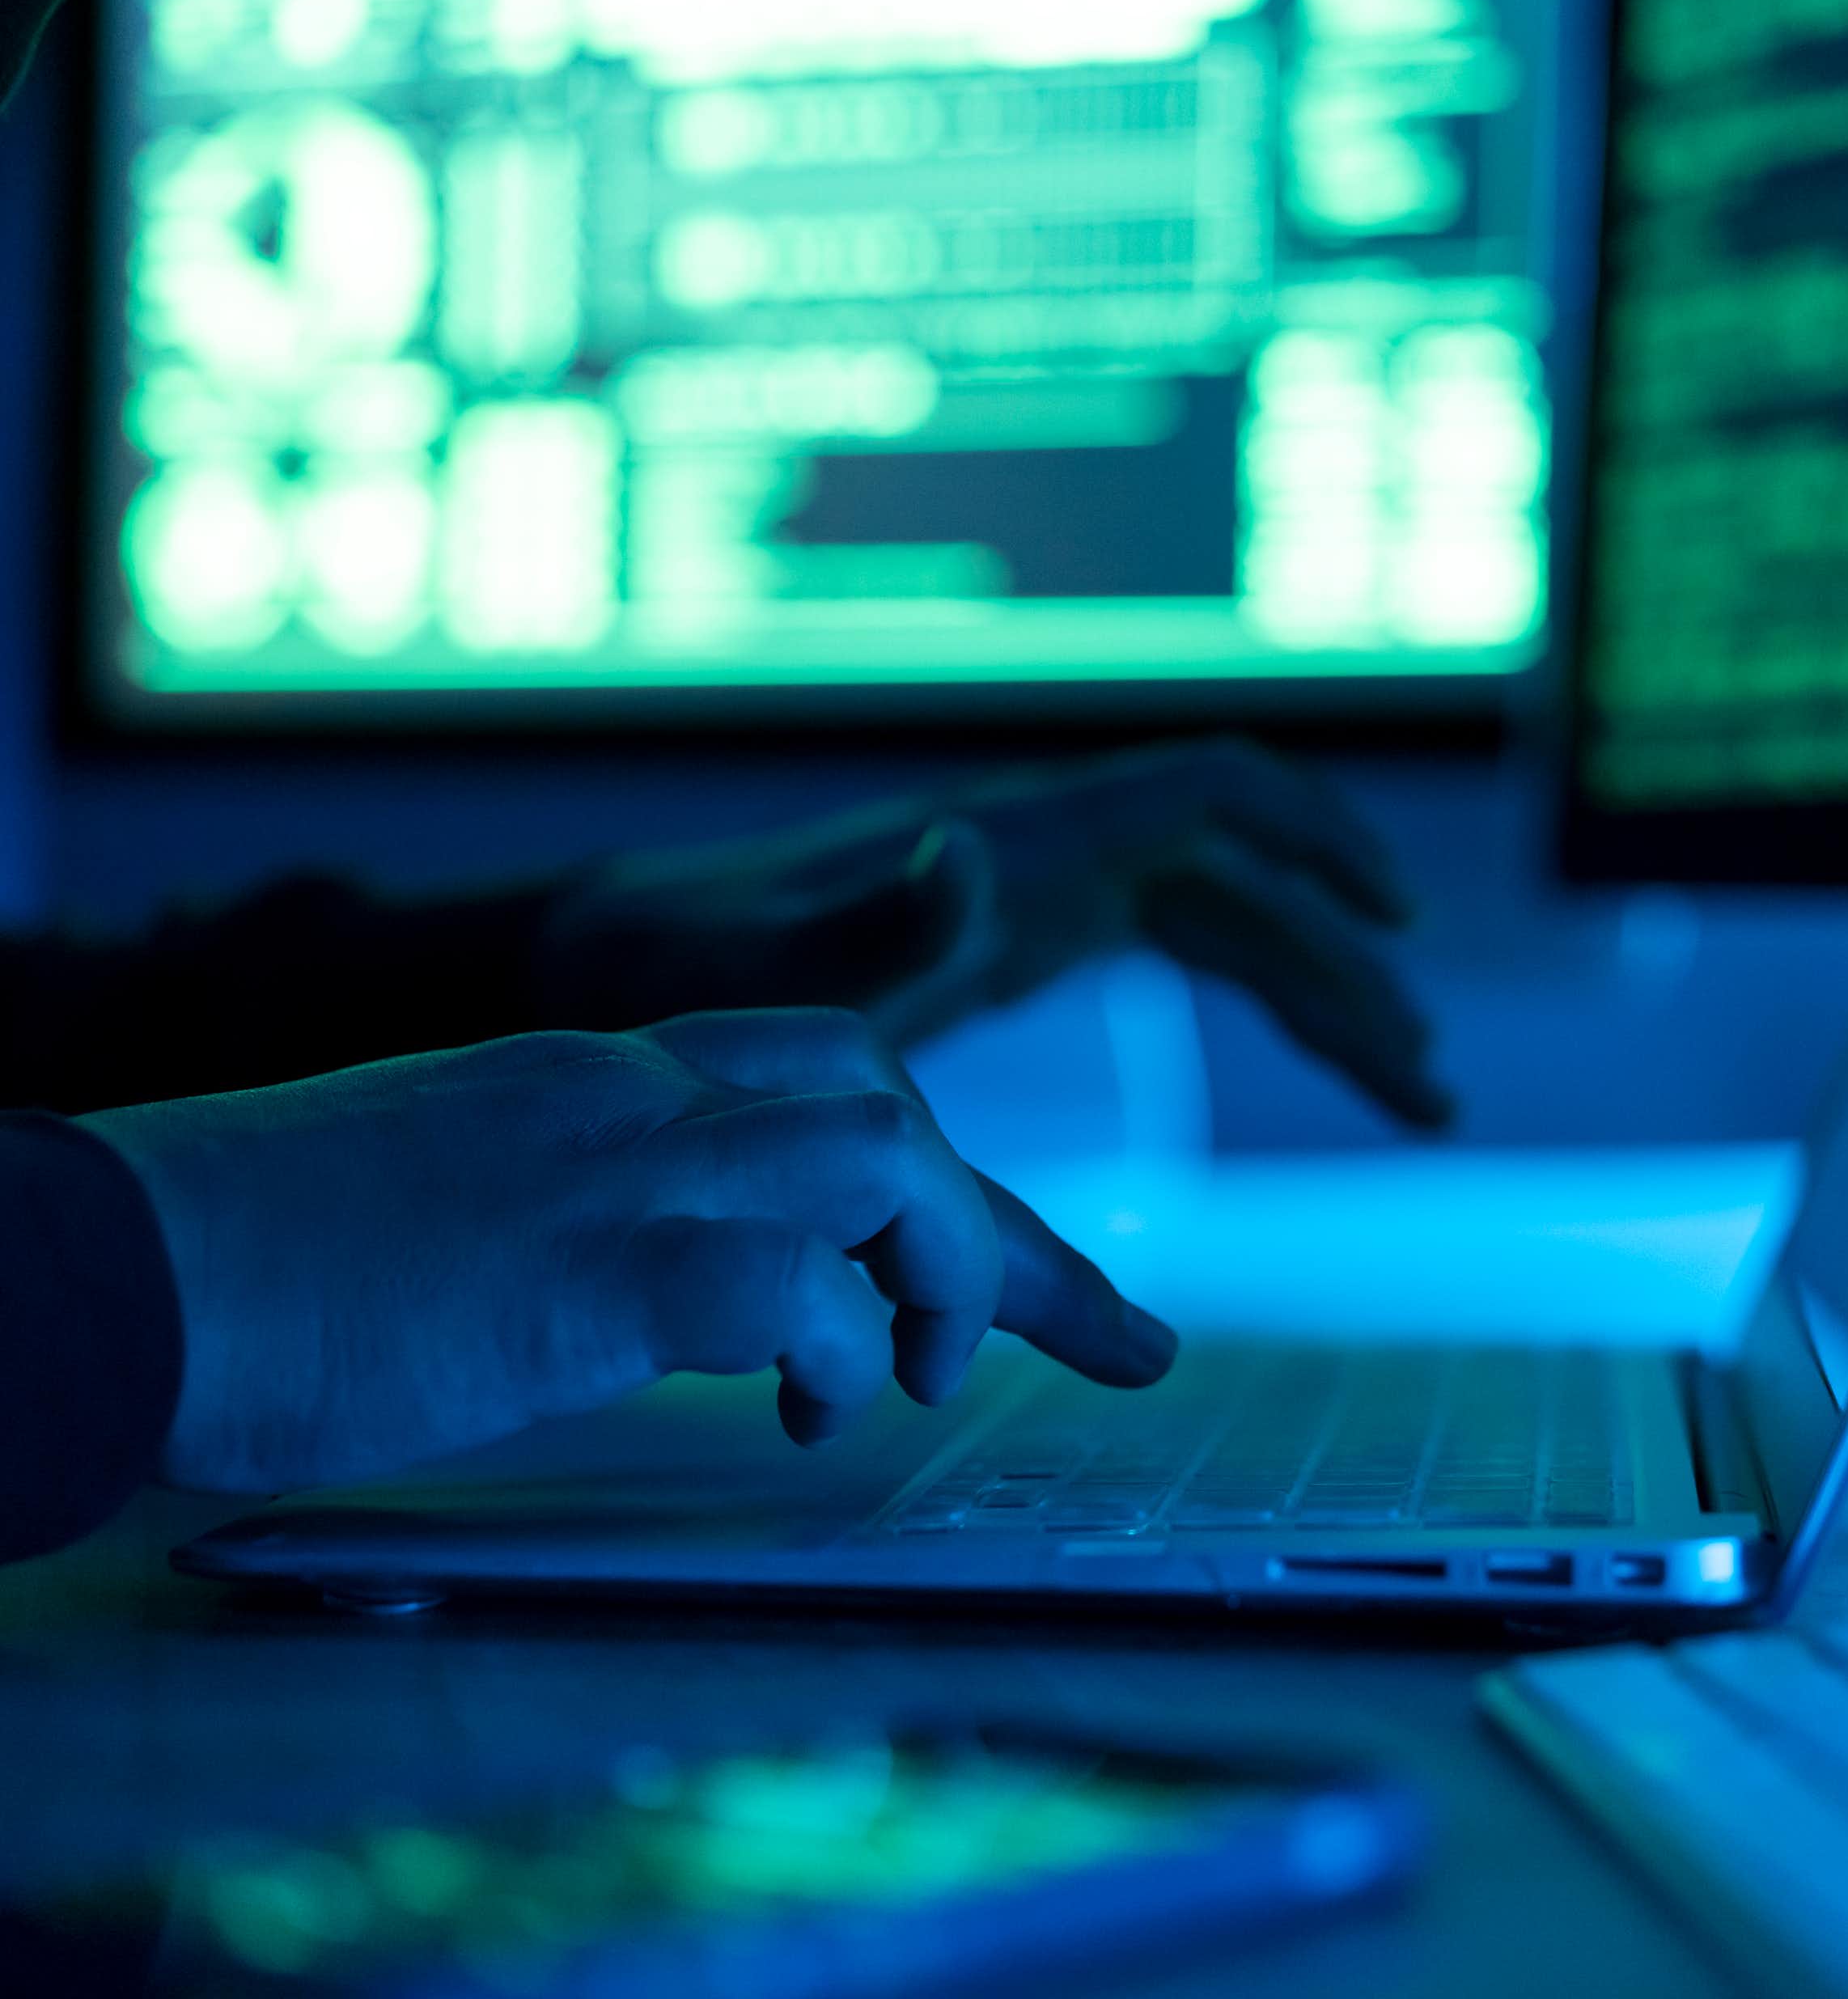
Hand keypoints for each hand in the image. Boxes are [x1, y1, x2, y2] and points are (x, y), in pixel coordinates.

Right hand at [83, 1010, 1175, 1496]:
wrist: (122, 1259)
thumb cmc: (273, 1256)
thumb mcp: (475, 1199)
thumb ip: (601, 1208)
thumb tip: (705, 1286)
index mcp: (606, 1075)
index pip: (835, 1077)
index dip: (961, 1172)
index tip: (1054, 1269)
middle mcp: (631, 1093)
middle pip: (894, 1101)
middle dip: (1008, 1225)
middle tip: (1086, 1332)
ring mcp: (610, 1165)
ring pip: (881, 1151)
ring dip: (946, 1264)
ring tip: (921, 1374)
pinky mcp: (575, 1265)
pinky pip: (781, 1281)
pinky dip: (835, 1345)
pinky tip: (810, 1410)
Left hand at [540, 738, 1450, 1127]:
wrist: (610, 962)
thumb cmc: (682, 969)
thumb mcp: (771, 970)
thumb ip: (875, 920)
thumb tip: (974, 846)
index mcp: (1014, 843)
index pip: (1205, 795)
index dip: (1317, 839)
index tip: (1398, 922)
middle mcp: (1040, 850)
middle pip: (1244, 882)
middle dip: (1343, 972)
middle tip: (1425, 1091)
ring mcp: (1032, 891)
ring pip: (1223, 923)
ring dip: (1317, 997)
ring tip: (1405, 1090)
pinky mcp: (1013, 936)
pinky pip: (1171, 948)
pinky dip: (1245, 997)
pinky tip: (1285, 1043)